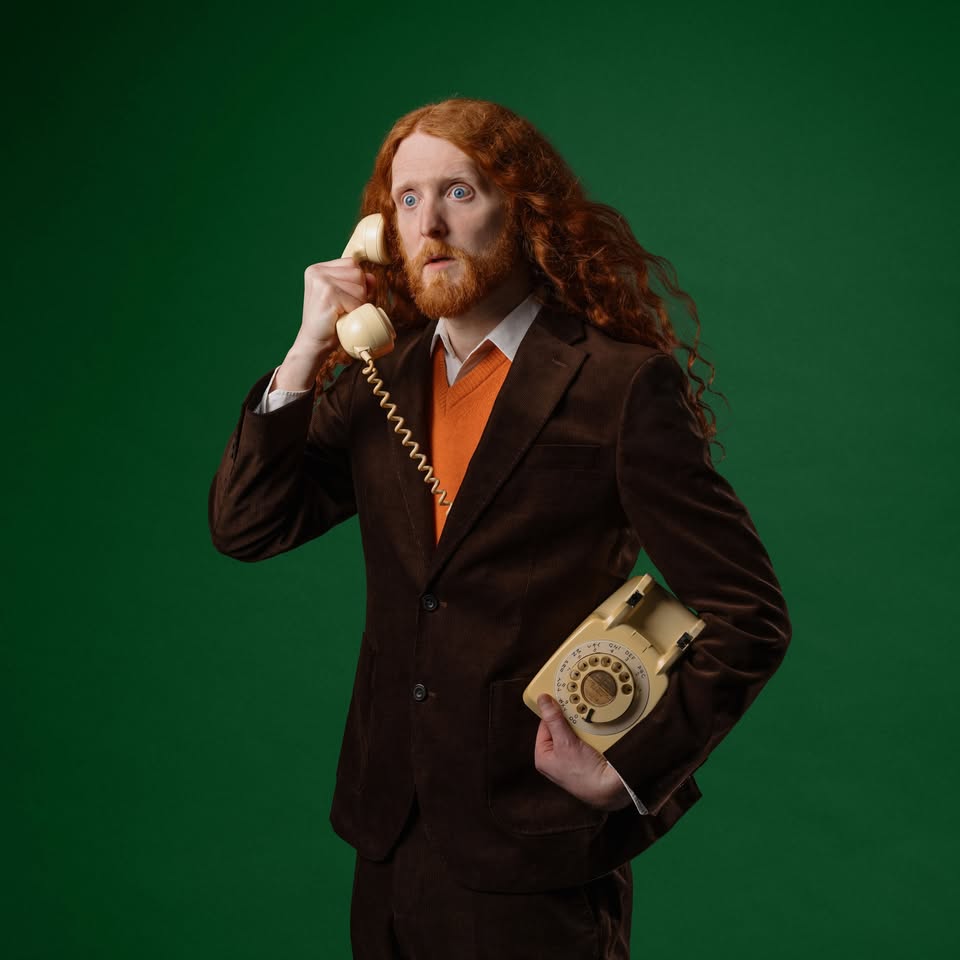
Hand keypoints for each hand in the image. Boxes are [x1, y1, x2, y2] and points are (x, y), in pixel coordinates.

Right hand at [275, 259, 376, 391]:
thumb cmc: (330, 321)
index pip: (352, 263)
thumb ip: (357, 284)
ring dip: (357, 303)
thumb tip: (372, 277)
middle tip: (344, 308)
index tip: (345, 298)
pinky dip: (355, 311)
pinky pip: (356, 300)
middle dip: (359, 293)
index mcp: (318, 269)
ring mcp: (321, 281)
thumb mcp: (344, 297)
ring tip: (343, 312)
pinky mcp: (328, 293)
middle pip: (357, 272)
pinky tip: (342, 317)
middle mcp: (317, 271)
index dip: (357, 282)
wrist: (314, 342)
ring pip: (359, 286)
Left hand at [534, 694, 632, 811]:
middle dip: (571, 721)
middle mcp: (555, 758)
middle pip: (560, 727)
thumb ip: (554, 720)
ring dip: (583, 727)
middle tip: (578, 715)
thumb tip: (542, 700)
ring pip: (575, 732)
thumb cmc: (584, 773)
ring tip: (589, 728)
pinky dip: (591, 734)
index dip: (553, 713)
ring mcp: (571, 758)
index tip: (562, 701)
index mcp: (543, 757)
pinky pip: (586, 739)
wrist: (610, 789)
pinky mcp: (585, 758)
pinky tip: (597, 735)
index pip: (544, 725)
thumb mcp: (565, 743)